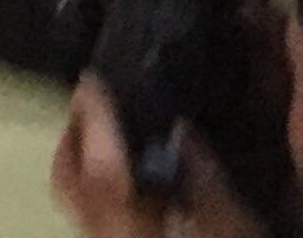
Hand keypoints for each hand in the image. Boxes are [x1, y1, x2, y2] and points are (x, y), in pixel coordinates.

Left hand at [51, 76, 265, 237]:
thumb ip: (202, 176)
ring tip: (108, 134)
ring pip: (75, 200)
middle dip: (72, 139)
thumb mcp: (236, 225)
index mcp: (129, 222)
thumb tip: (178, 129)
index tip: (92, 80)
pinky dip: (97, 188)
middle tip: (92, 103)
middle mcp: (104, 237)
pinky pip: (92, 217)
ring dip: (81, 162)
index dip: (93, 118)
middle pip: (67, 183)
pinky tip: (127, 178)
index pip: (100, 165)